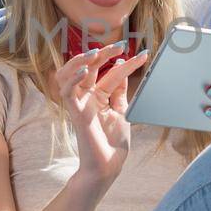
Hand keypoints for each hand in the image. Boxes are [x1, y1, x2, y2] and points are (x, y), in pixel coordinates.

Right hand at [53, 42, 149, 186]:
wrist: (108, 165)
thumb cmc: (114, 142)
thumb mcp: (122, 110)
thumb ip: (120, 90)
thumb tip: (122, 67)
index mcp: (99, 96)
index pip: (111, 73)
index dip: (126, 62)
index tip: (144, 55)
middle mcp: (87, 97)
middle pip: (89, 67)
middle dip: (103, 53)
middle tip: (120, 45)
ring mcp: (79, 103)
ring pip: (69, 74)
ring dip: (80, 60)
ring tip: (95, 52)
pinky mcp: (74, 112)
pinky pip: (67, 91)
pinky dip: (73, 78)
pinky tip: (84, 70)